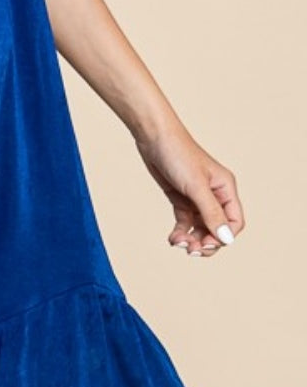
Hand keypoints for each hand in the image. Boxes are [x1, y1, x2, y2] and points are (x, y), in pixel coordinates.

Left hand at [134, 123, 244, 258]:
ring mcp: (196, 198)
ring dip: (191, 240)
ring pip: (200, 228)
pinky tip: (172, 238)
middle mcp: (214, 195)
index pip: (234, 222)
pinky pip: (185, 223)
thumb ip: (211, 213)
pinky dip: (180, 233)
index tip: (206, 244)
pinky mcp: (180, 198)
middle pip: (217, 229)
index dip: (223, 237)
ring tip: (177, 243)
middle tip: (190, 250)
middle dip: (206, 242)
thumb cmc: (178, 154)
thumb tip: (226, 239)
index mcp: (226, 189)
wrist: (153, 136)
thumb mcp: (196, 186)